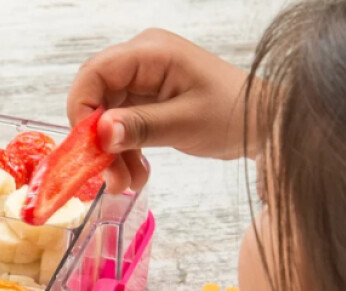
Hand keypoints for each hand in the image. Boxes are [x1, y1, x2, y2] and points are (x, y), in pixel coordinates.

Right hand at [68, 28, 261, 192]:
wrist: (263, 122)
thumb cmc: (235, 113)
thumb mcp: (185, 123)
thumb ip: (140, 126)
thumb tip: (100, 133)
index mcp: (151, 52)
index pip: (94, 73)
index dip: (82, 110)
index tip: (88, 149)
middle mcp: (142, 60)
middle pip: (97, 97)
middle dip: (99, 141)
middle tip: (110, 177)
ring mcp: (144, 80)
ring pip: (106, 117)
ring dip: (113, 154)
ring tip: (129, 182)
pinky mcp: (148, 100)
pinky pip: (122, 126)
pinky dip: (125, 152)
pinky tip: (138, 173)